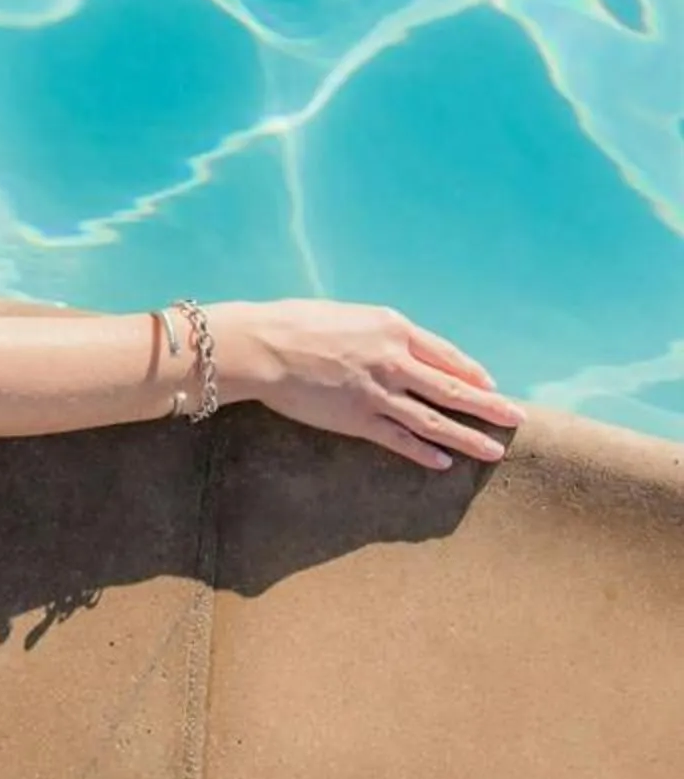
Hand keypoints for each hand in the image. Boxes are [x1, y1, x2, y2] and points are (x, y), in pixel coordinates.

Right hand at [214, 300, 523, 470]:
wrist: (262, 347)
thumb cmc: (295, 323)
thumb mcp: (347, 314)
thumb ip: (378, 332)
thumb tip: (395, 345)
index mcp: (393, 329)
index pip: (447, 354)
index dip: (472, 372)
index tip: (490, 385)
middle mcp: (395, 361)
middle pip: (454, 389)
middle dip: (489, 407)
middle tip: (516, 418)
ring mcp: (379, 394)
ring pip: (436, 421)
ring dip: (469, 438)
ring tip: (495, 450)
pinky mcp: (359, 420)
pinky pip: (401, 440)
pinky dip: (424, 453)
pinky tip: (443, 463)